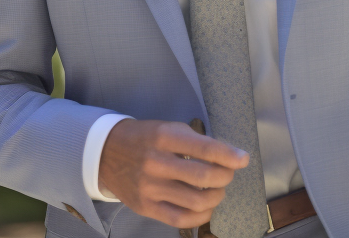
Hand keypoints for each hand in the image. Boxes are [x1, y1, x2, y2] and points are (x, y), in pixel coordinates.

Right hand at [98, 119, 249, 228]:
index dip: (229, 156)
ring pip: (197, 201)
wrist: (105, 152)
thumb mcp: (169, 128)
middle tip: (227, 174)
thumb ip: (196, 142)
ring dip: (216, 196)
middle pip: (204, 176)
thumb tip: (229, 157)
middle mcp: (156, 163)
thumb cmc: (145, 138)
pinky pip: (181, 219)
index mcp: (164, 137)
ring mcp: (149, 188)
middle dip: (225, 176)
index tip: (243, 159)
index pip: (205, 148)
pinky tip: (206, 207)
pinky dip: (201, 216)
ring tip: (217, 190)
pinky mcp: (145, 207)